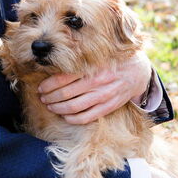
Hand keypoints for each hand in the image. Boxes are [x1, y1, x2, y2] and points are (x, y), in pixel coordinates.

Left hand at [37, 52, 151, 124]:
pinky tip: (65, 116)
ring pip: (74, 107)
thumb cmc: (112, 62)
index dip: (48, 85)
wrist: (137, 72)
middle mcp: (97, 82)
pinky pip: (87, 117)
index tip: (40, 87)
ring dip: (58, 108)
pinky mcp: (108, 107)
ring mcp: (103, 96)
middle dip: (50, 97)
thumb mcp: (96, 58)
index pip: (62, 78)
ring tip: (50, 106)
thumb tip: (54, 66)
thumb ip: (79, 62)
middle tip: (42, 98)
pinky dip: (72, 119)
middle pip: (65, 94)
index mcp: (91, 68)